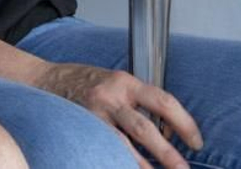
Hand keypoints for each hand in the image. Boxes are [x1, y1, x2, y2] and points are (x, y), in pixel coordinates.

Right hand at [33, 61, 201, 168]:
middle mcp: (109, 96)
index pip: (163, 101)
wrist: (44, 79)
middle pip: (143, 128)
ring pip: (121, 143)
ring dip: (142, 164)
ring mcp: (92, 113)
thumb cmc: (85, 82)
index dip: (184, 123)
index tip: (195, 142)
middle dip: (166, 152)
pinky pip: (102, 148)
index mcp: (125, 82)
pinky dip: (117, 160)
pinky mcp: (80, 126)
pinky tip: (124, 166)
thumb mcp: (116, 83)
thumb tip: (169, 132)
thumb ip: (139, 101)